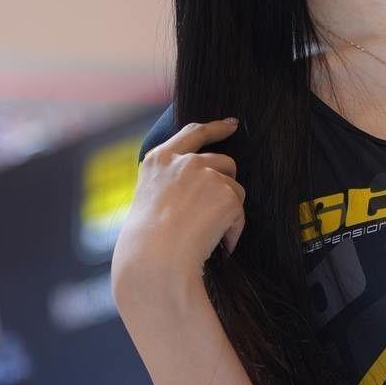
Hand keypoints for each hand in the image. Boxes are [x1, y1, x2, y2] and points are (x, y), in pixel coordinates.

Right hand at [112, 118, 245, 303]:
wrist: (154, 260)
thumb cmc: (145, 242)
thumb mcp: (149, 199)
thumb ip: (172, 184)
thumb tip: (203, 188)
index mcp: (159, 160)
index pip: (193, 132)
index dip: (216, 127)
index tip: (232, 124)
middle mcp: (184, 161)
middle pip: (224, 162)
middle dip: (228, 183)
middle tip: (222, 207)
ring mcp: (206, 175)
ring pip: (235, 189)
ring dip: (228, 210)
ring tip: (209, 235)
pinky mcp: (226, 195)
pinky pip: (240, 213)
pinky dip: (232, 231)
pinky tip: (219, 246)